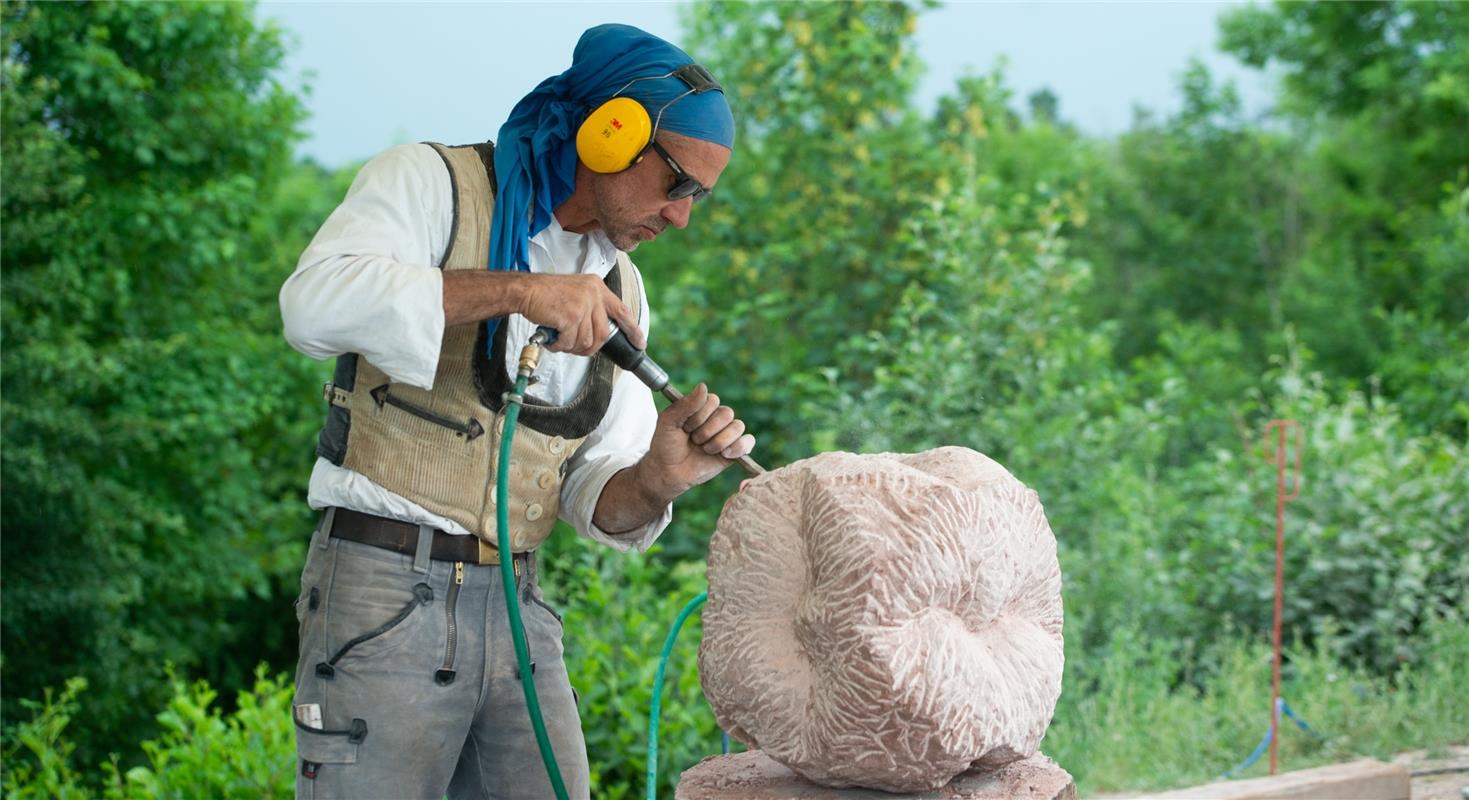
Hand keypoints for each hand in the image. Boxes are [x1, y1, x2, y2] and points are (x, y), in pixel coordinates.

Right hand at [517, 273, 644, 354]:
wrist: (525, 290)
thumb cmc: (546, 294)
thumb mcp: (577, 293)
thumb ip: (591, 308)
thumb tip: (600, 335)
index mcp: (597, 287)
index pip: (622, 311)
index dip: (633, 329)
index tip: (640, 342)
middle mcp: (594, 294)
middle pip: (603, 334)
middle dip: (590, 346)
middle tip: (575, 346)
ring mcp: (583, 305)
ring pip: (587, 341)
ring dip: (572, 346)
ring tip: (560, 339)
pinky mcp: (571, 316)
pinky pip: (570, 342)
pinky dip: (560, 346)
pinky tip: (552, 339)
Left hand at [635, 383, 755, 496]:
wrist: (668, 471)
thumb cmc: (666, 444)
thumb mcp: (668, 421)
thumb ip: (686, 404)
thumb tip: (703, 386)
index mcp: (702, 407)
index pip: (713, 400)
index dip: (699, 416)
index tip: (685, 427)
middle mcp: (717, 418)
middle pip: (726, 413)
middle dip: (706, 430)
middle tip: (693, 440)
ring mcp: (726, 434)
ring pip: (737, 427)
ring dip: (718, 441)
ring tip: (704, 450)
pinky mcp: (734, 451)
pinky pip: (748, 442)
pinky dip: (739, 447)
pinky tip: (724, 454)